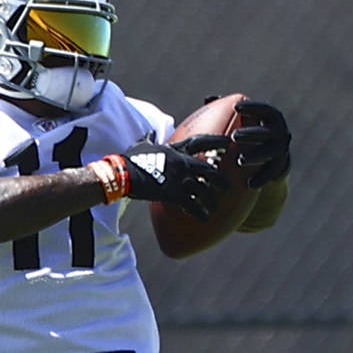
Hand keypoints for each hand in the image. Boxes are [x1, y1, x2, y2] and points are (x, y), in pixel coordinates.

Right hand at [113, 133, 229, 220]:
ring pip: (204, 189)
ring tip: (215, 206)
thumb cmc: (130, 159)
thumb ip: (149, 139)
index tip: (228, 142)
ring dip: (212, 199)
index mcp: (175, 150)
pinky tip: (205, 218)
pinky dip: (200, 212)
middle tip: (227, 185)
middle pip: (208, 169)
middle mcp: (182, 163)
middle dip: (219, 178)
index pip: (200, 142)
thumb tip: (150, 133)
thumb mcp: (141, 145)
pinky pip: (192, 205)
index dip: (216, 141)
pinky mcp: (174, 193)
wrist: (123, 174)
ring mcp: (180, 178)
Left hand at [232, 100, 290, 187]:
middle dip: (252, 133)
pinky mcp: (281, 167)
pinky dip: (262, 177)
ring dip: (256, 155)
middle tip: (234, 136)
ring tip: (239, 161)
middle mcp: (281, 132)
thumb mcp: (241, 122)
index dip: (252, 107)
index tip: (236, 107)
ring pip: (271, 152)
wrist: (267, 161)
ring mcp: (282, 150)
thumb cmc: (248, 136)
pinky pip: (272, 172)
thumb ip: (227, 110)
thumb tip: (208, 98)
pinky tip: (249, 184)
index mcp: (271, 119)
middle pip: (267, 131)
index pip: (264, 109)